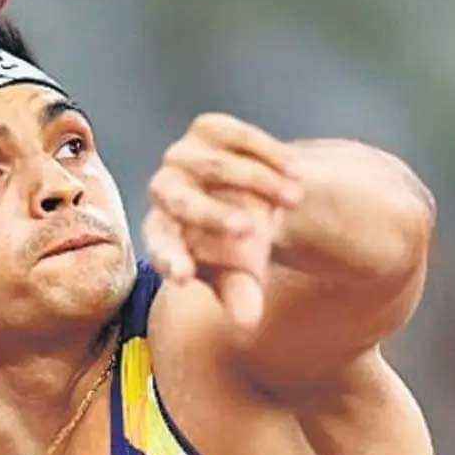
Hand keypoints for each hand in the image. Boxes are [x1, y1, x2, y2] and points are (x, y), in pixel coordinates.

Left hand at [143, 113, 303, 330]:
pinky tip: (295, 171)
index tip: (184, 277)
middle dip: (213, 216)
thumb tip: (247, 325)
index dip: (169, 260)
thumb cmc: (239, 247)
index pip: (158, 246)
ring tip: (296, 200)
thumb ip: (240, 297)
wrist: (253, 197)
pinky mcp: (206, 129)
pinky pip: (236, 135)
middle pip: (180, 201)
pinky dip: (267, 153)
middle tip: (250, 232)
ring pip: (216, 167)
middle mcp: (163, 190)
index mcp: (162, 232)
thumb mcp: (242, 274)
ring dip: (258, 182)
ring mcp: (182, 155)